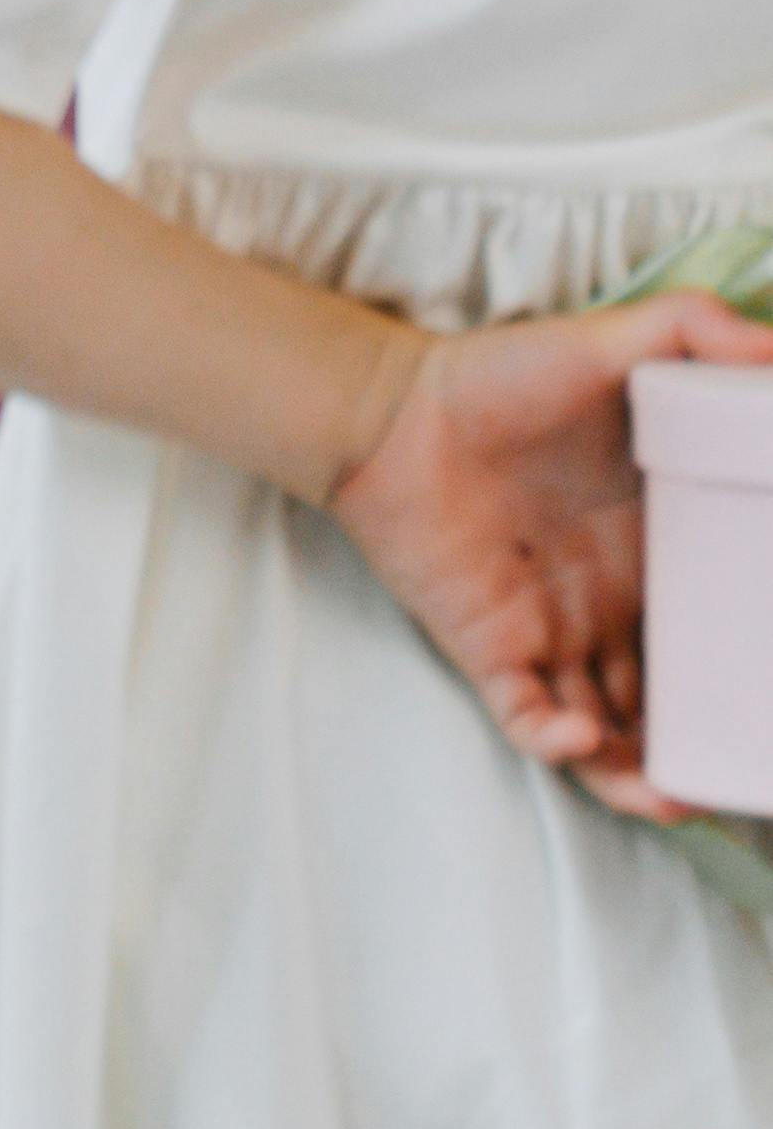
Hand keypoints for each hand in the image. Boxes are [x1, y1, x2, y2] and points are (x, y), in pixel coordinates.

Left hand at [329, 290, 772, 814]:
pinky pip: (530, 719)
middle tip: (749, 773)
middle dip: (709, 745)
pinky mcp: (492, 649)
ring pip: (611, 734)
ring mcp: (553, 634)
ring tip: (677, 796)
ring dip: (643, 776)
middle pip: (676, 699)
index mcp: (655, 553)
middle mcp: (612, 606)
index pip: (720, 628)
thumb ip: (695, 332)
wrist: (392, 407)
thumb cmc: (500, 378)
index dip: (751, 665)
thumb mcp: (611, 343)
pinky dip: (557, 743)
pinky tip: (580, 737)